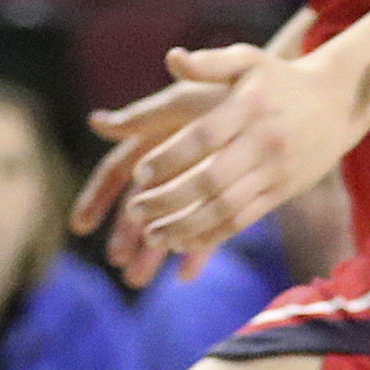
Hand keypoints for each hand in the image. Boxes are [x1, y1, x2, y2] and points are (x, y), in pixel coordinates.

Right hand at [74, 53, 250, 277]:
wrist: (289, 92)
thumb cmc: (232, 90)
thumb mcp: (194, 100)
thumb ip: (150, 114)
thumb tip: (97, 123)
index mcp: (158, 140)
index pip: (116, 171)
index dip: (97, 198)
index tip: (80, 227)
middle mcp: (175, 162)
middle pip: (141, 203)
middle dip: (127, 233)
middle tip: (117, 263)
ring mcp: (201, 179)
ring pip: (172, 218)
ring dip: (155, 249)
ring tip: (138, 280)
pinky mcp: (231, 191)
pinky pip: (211, 224)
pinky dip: (199, 247)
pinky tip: (186, 275)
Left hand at [104, 45, 365, 289]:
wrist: (340, 102)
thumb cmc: (280, 80)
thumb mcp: (248, 60)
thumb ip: (209, 62)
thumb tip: (172, 58)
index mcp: (250, 107)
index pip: (203, 138)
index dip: (168, 160)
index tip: (138, 175)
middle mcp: (265, 141)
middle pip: (211, 180)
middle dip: (167, 200)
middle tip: (135, 209)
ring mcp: (277, 170)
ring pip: (225, 208)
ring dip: (184, 226)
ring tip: (151, 235)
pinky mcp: (284, 191)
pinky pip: (244, 219)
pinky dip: (211, 236)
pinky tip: (181, 242)